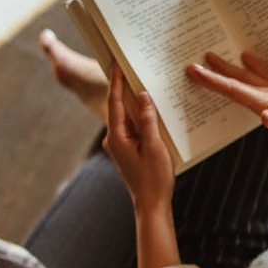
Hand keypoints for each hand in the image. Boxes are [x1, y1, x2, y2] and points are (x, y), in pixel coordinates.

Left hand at [103, 64, 173, 210]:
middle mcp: (114, 139)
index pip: (114, 101)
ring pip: (129, 118)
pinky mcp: (128, 149)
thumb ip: (148, 119)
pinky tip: (154, 112)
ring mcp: (120, 145)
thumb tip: (142, 95)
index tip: (116, 62)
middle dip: (127, 88)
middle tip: (133, 67)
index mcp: (116, 137)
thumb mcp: (154, 146)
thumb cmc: (153, 178)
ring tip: (147, 85)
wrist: (151, 204)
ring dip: (138, 104)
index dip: (116, 80)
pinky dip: (143, 119)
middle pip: (120, 107)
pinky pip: (135, 128)